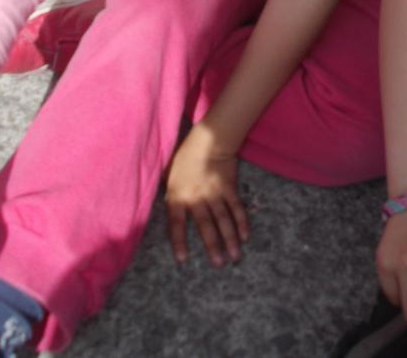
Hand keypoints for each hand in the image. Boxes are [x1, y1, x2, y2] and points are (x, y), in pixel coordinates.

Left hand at [165, 123, 248, 267]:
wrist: (208, 141)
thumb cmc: (184, 158)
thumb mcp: (169, 175)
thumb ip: (169, 194)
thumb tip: (161, 208)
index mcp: (178, 195)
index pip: (176, 223)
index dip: (179, 242)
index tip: (183, 260)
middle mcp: (197, 197)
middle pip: (205, 226)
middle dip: (212, 247)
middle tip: (218, 265)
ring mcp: (215, 194)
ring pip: (223, 220)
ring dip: (230, 240)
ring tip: (234, 257)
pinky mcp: (229, 188)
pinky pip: (236, 208)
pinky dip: (241, 222)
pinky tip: (245, 236)